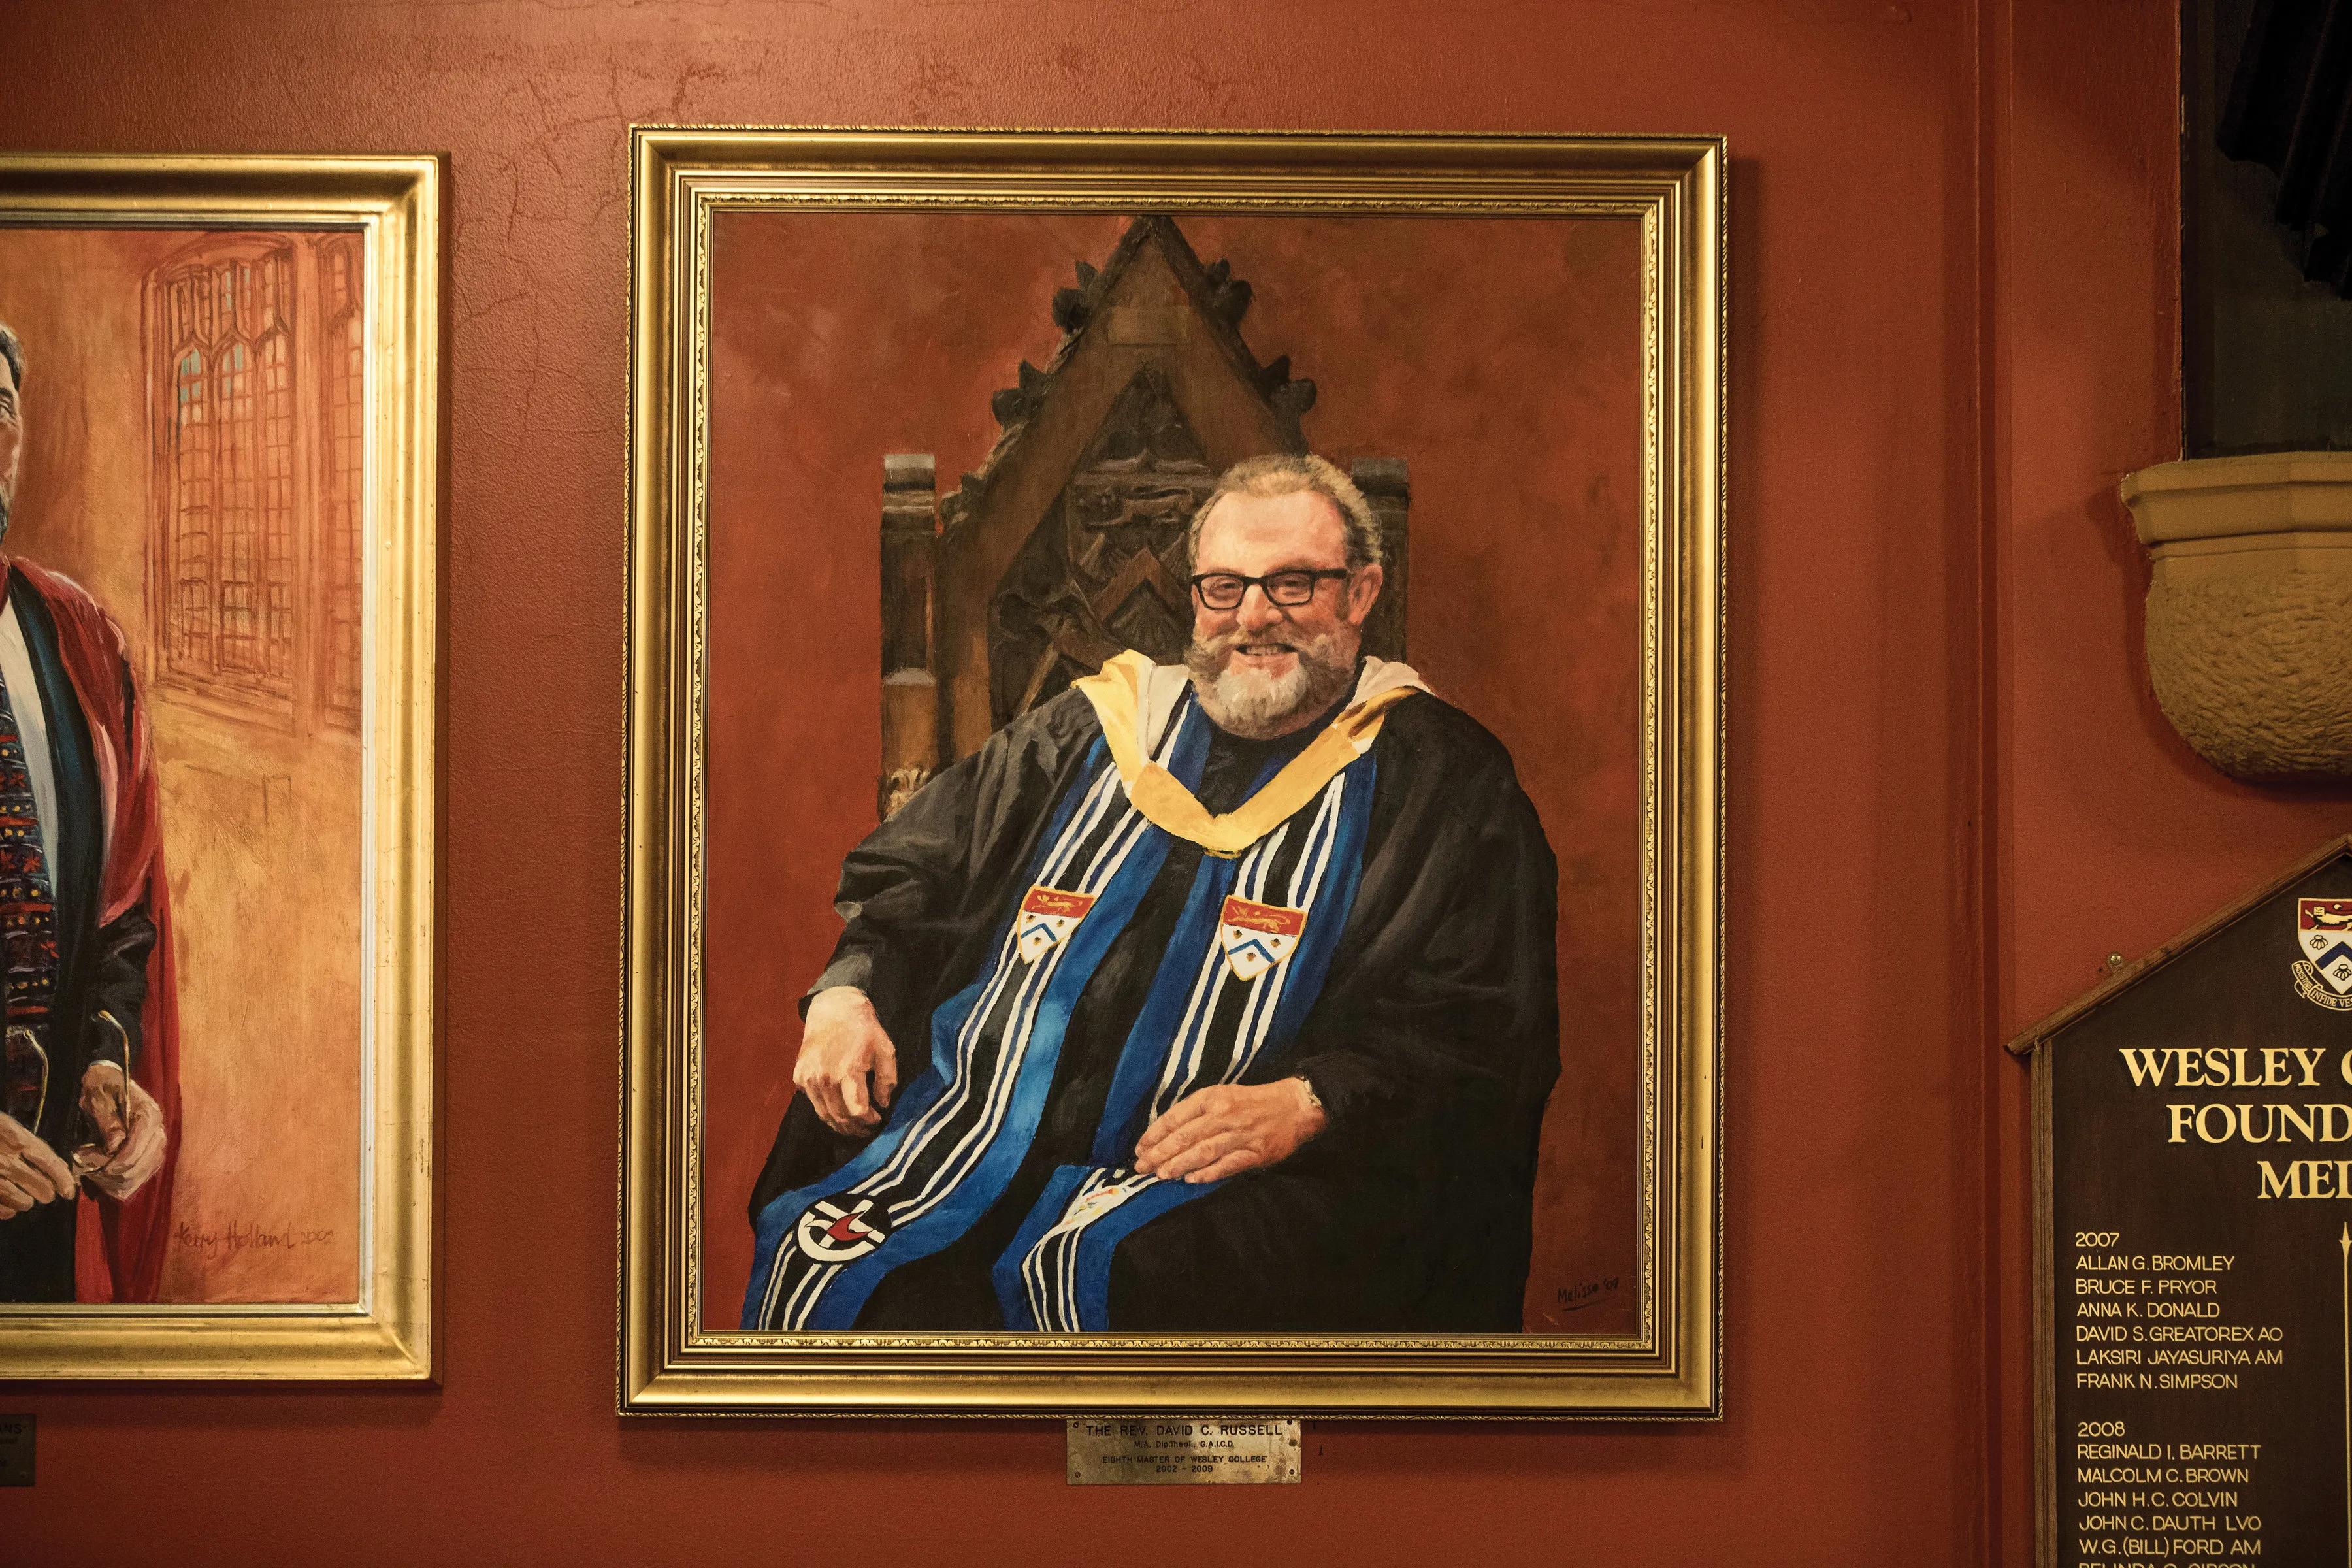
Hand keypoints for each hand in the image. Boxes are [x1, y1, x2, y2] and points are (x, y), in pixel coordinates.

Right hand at [0, 1108, 74, 1217]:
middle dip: (46, 1193)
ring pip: (21, 1201)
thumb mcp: (6, 1126)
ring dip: (27, 1202)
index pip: (48, 1161)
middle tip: (46, 1195)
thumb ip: (30, 1145)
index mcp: (14, 1138)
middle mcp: (4, 1159)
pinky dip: (7, 1211)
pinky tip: (8, 1209)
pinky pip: (1, 1209)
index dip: (62, 1178)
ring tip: (26, 1201)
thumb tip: (59, 1167)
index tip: (69, 1190)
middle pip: (39, 1185)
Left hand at [72, 1063, 164, 1200]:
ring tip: (96, 1173)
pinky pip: (142, 1176)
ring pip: (142, 1174)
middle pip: (142, 1164)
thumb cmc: (100, 1088)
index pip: (138, 1147)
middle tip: (90, 1170)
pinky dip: (124, 1182)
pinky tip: (106, 1178)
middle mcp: (157, 1130)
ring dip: (117, 1180)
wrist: (107, 1082)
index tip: (94, 1168)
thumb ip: (107, 1121)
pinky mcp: (150, 1153)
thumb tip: (114, 1146)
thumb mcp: (97, 1098)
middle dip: (114, 1173)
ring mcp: (156, 1143)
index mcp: (148, 1114)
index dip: (117, 1162)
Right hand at [792, 987, 897, 1137]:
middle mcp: (824, 1078)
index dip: (869, 1121)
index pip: (857, 1111)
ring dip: (839, 1125)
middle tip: (866, 1129)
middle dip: (855, 1129)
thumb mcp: (885, 1050)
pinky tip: (837, 1107)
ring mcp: (809, 1078)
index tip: (877, 1119)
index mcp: (847, 1072)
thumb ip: (887, 1080)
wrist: (834, 1009)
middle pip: (839, 1117)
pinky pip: (813, 1102)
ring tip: (853, 1126)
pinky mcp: (799, 1076)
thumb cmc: (864, 1029)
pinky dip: (825, 1110)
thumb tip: (883, 1104)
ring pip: (823, 1114)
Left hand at [1132, 1078, 1325, 1183]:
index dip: (1155, 1134)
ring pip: (1201, 1152)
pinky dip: (1207, 1174)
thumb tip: (1167, 1134)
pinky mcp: (1255, 1152)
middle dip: (1160, 1154)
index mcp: (1213, 1097)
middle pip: (1184, 1137)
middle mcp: (1224, 1114)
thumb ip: (1197, 1112)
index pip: (1176, 1117)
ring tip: (1161, 1175)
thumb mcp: (1223, 1094)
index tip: (1140, 1148)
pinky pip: (1226, 1165)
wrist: (1295, 1106)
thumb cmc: (1254, 1101)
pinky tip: (1191, 1180)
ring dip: (1178, 1165)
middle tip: (1142, 1167)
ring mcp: (1240, 1134)